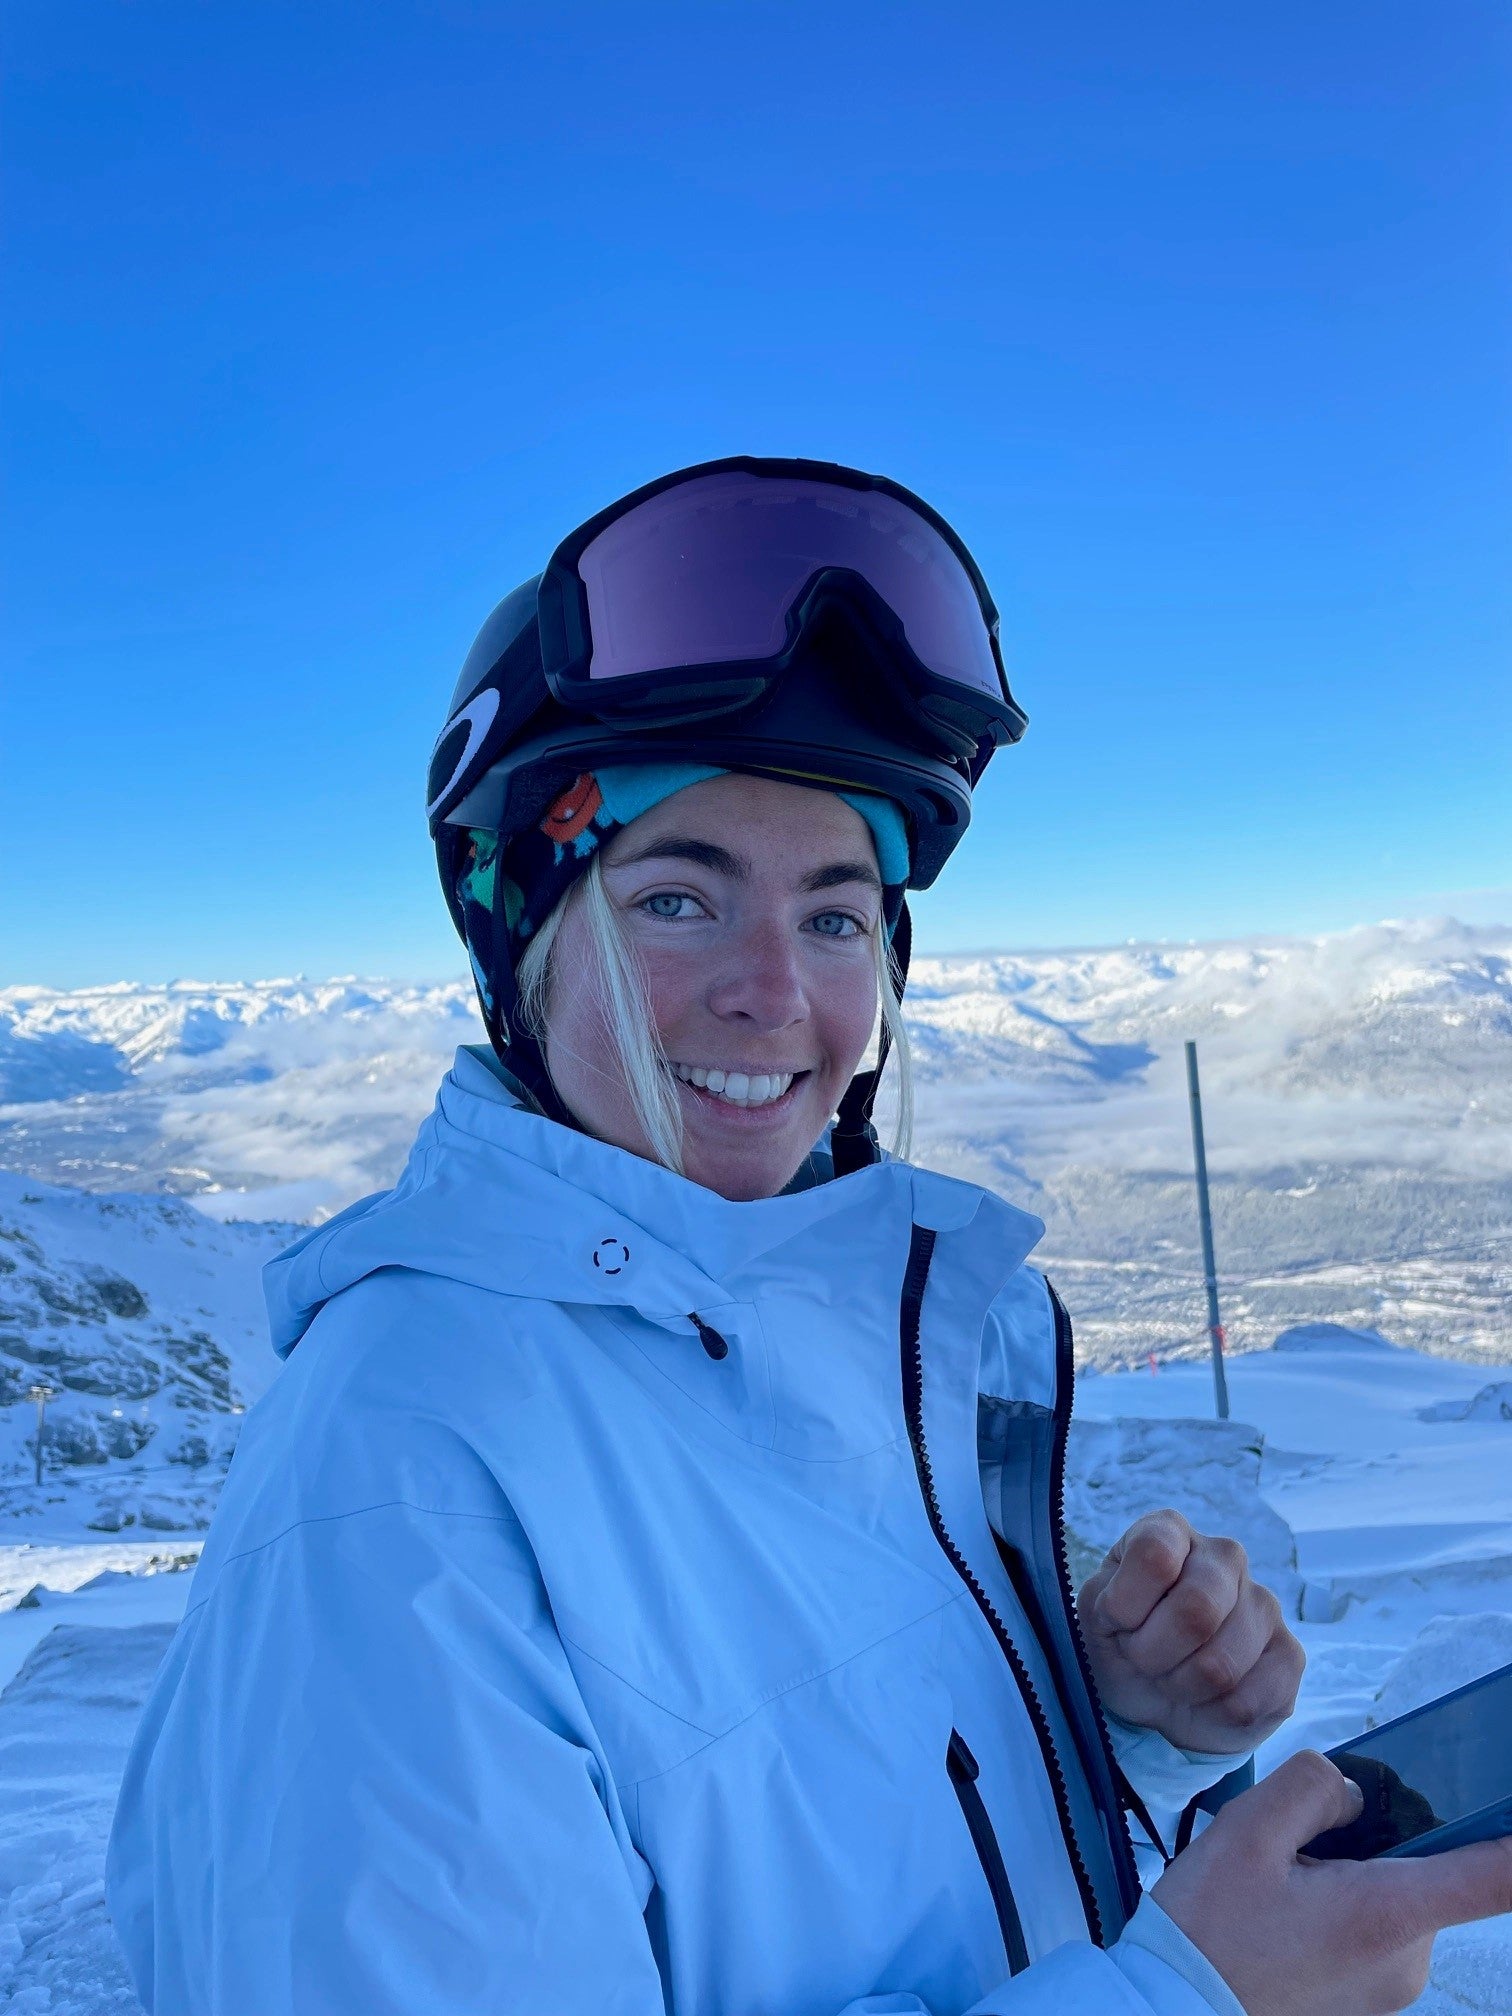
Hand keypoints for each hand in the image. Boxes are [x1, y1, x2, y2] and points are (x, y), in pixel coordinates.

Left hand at [1078, 1508, 1303, 1752]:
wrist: (1152, 1696)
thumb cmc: (1119, 1643)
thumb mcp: (1095, 1616)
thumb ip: (1107, 1600)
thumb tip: (1130, 1609)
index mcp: (1170, 1531)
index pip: (1155, 1554)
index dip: (1125, 1605)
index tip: (1116, 1622)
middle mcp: (1224, 1555)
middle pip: (1197, 1611)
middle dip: (1153, 1653)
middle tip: (1142, 1659)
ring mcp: (1264, 1603)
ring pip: (1221, 1665)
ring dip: (1180, 1686)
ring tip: (1172, 1676)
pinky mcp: (1290, 1655)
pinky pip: (1249, 1700)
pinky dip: (1212, 1713)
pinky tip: (1204, 1697)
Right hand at [1154, 1748, 1511, 2014]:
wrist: (1174, 2011)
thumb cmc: (1210, 1929)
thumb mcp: (1246, 1831)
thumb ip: (1312, 1788)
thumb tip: (1355, 1795)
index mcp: (1387, 1912)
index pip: (1495, 1877)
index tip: (1510, 1804)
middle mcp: (1407, 1959)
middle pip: (1423, 1870)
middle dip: (1371, 1843)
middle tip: (1296, 1847)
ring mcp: (1391, 1989)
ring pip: (1393, 1900)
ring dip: (1349, 1879)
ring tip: (1277, 1889)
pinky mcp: (1369, 2005)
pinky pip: (1372, 1935)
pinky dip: (1338, 1913)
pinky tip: (1281, 1918)